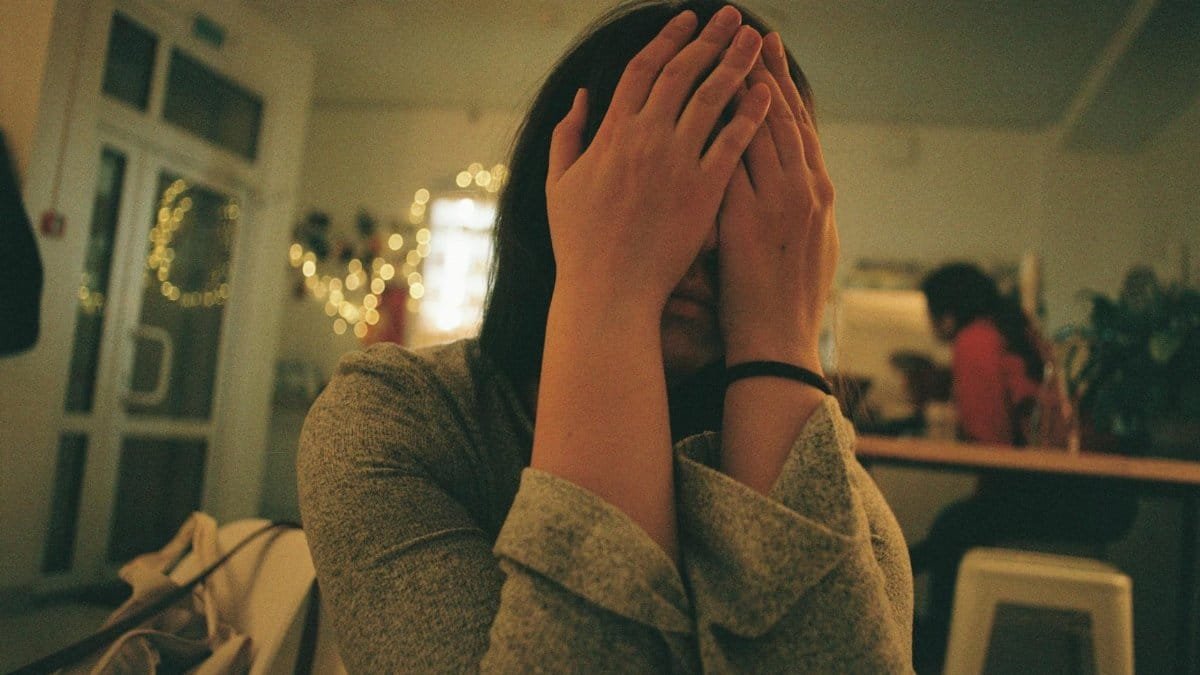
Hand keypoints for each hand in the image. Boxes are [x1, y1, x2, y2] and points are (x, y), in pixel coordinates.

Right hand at [546, 6, 770, 316]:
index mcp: (611, 133)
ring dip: (736, 64)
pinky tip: (767, 94)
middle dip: (710, 38)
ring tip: (756, 42)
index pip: (643, 69)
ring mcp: (677, 164)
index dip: (668, 39)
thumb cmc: (579, 244)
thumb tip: (581, 97)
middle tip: (734, 17)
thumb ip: (568, 136)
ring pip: (712, 98)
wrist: (608, 291)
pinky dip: (750, 115)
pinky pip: (733, 143)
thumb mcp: (559, 184)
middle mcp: (646, 139)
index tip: (688, 19)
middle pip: (683, 73)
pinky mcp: (704, 192)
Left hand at [717, 32, 837, 371]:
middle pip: (782, 116)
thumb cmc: (787, 303)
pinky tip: (705, 106)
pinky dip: (722, 130)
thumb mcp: (810, 247)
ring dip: (742, 88)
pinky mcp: (749, 219)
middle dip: (765, 70)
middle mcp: (806, 189)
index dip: (784, 87)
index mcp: (820, 193)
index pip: (799, 126)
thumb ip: (801, 208)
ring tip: (726, 51)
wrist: (778, 345)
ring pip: (761, 129)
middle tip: (749, 31)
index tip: (769, 55)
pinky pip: (732, 162)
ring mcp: (780, 202)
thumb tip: (797, 183)